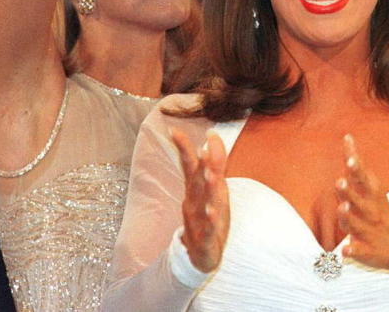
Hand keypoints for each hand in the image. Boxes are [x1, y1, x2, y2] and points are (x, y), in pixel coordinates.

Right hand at [171, 128, 229, 272]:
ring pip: (203, 203)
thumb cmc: (208, 217)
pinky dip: (212, 221)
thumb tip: (211, 139)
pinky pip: (210, 229)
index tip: (174, 131)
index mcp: (195, 190)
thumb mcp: (212, 190)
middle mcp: (194, 203)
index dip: (184, 148)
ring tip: (212, 175)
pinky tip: (214, 214)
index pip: (189, 166)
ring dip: (208, 189)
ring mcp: (199, 220)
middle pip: (196, 182)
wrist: (201, 256)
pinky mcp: (207, 238)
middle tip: (202, 149)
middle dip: (199, 165)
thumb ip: (213, 164)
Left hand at [335, 134, 388, 274]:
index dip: (357, 169)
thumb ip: (357, 167)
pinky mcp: (368, 251)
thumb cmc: (381, 211)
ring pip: (358, 225)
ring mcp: (370, 231)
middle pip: (360, 200)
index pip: (364, 179)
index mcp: (373, 196)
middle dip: (350, 192)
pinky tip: (346, 250)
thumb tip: (347, 138)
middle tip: (340, 182)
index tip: (351, 158)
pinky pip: (360, 251)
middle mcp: (371, 212)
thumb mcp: (373, 188)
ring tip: (343, 209)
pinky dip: (353, 251)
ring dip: (349, 218)